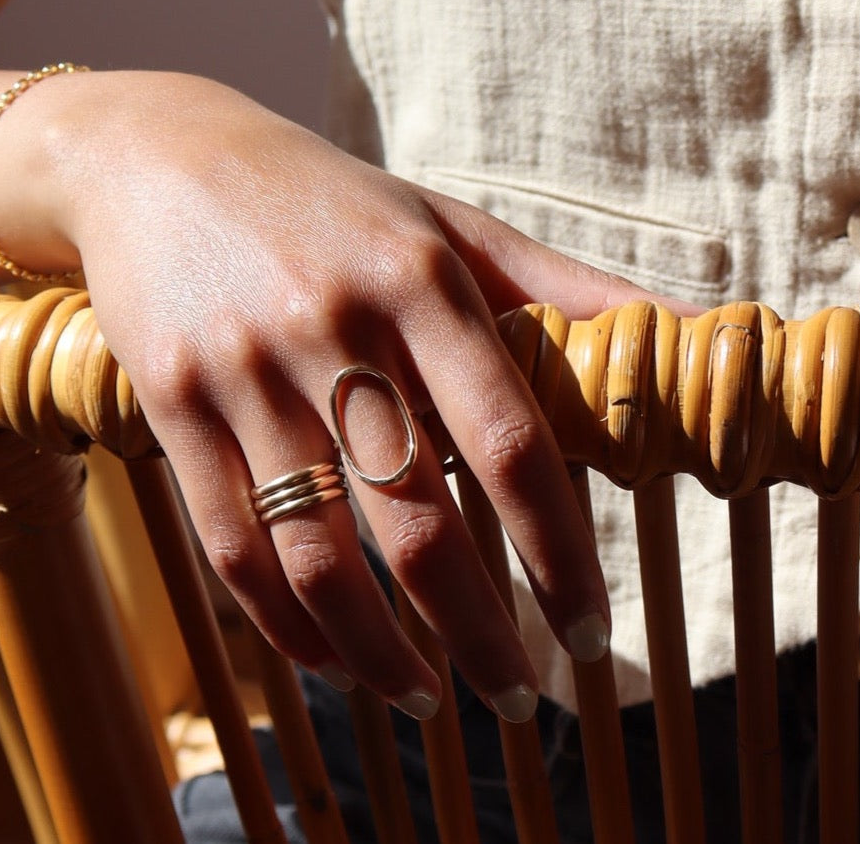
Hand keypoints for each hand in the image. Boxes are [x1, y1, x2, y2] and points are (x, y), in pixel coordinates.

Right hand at [0, 70, 663, 719]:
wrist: (160, 160)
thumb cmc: (328, 201)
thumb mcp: (447, 222)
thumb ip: (564, 287)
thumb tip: (700, 329)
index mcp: (419, 279)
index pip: (510, 442)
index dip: (559, 554)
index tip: (588, 630)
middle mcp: (333, 326)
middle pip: (419, 524)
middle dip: (481, 635)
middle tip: (520, 698)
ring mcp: (243, 370)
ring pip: (319, 555)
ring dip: (383, 655)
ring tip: (429, 699)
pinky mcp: (170, 403)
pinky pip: (230, 545)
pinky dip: (285, 625)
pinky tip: (330, 659)